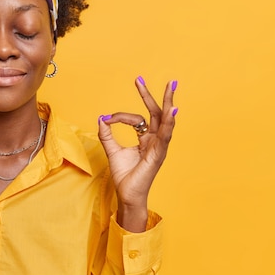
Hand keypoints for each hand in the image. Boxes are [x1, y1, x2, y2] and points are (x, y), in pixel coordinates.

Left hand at [98, 77, 176, 231]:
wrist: (127, 194)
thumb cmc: (124, 176)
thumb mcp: (112, 151)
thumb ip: (106, 135)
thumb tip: (101, 118)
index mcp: (147, 139)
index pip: (137, 119)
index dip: (120, 116)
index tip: (107, 118)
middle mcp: (155, 140)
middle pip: (156, 113)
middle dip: (152, 95)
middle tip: (143, 79)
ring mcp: (159, 146)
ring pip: (165, 120)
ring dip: (168, 102)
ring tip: (171, 86)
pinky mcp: (158, 154)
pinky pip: (165, 135)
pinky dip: (169, 122)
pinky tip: (172, 110)